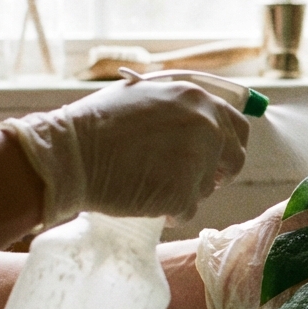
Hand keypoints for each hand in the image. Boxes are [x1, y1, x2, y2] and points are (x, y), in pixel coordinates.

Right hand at [0, 80, 250, 226]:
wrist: (69, 153)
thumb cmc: (95, 125)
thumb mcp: (143, 97)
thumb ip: (179, 108)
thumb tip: (204, 119)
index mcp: (198, 99)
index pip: (238, 127)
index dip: (227, 146)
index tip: (216, 159)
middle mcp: (206, 126)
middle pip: (234, 161)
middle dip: (217, 174)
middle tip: (189, 181)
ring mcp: (197, 159)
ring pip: (206, 188)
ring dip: (184, 191)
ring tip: (148, 183)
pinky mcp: (183, 192)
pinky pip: (187, 210)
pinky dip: (169, 212)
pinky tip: (143, 199)